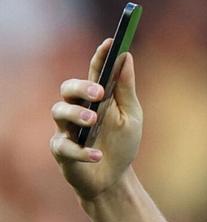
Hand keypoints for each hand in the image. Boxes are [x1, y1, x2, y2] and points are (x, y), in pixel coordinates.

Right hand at [50, 39, 143, 200]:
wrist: (114, 178)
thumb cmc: (122, 143)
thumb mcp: (131, 116)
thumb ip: (126, 89)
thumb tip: (127, 56)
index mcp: (96, 98)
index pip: (95, 71)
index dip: (101, 56)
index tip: (111, 42)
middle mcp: (77, 109)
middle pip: (68, 88)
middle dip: (81, 87)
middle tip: (99, 92)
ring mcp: (66, 129)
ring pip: (59, 112)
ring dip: (77, 115)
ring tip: (93, 120)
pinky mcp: (62, 151)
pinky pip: (65, 147)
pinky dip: (82, 151)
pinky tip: (97, 155)